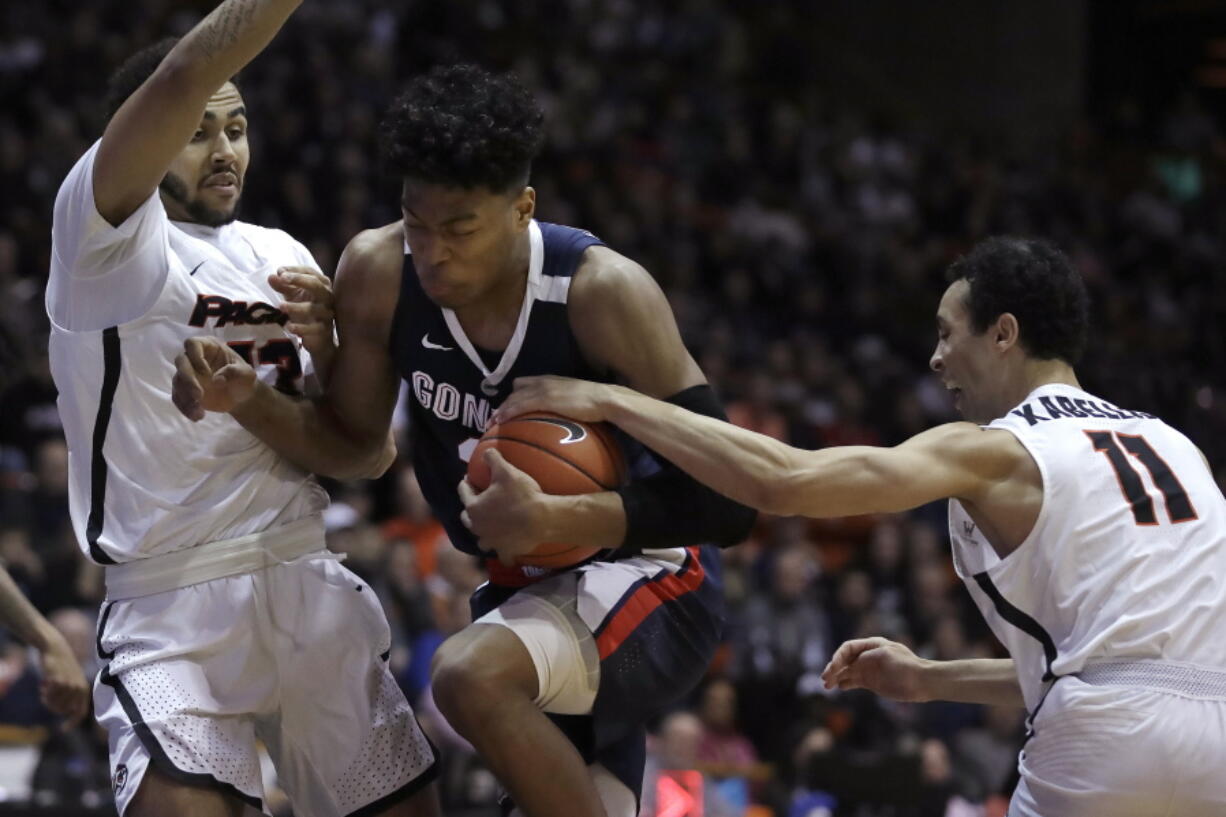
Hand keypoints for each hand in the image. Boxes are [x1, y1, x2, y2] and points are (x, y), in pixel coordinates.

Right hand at [38, 633, 89, 725]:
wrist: (56, 650)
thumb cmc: (62, 667)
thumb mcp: (71, 681)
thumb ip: (71, 697)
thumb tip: (68, 713)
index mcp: (84, 689)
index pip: (81, 712)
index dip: (73, 722)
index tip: (63, 730)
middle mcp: (79, 689)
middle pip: (63, 711)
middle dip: (53, 707)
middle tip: (46, 696)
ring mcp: (69, 685)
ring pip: (54, 705)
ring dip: (47, 699)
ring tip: (46, 688)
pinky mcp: (58, 682)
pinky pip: (48, 697)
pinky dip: (44, 694)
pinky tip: (43, 684)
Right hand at [173, 336, 257, 420]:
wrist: (241, 396)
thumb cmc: (243, 379)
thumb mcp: (246, 374)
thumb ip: (234, 372)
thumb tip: (216, 380)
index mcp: (208, 347)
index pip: (193, 344)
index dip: (196, 357)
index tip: (206, 372)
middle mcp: (194, 358)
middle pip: (181, 362)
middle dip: (187, 379)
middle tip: (198, 396)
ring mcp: (188, 374)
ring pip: (177, 381)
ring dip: (186, 397)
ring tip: (199, 412)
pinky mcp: (185, 390)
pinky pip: (178, 397)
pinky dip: (185, 407)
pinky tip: (197, 416)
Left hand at [269, 266, 334, 357]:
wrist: (319, 336)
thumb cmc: (306, 308)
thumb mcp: (293, 294)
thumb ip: (283, 285)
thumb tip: (271, 277)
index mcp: (321, 284)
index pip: (310, 272)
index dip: (295, 270)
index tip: (280, 272)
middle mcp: (327, 297)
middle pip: (316, 285)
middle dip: (300, 279)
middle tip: (282, 278)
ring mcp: (327, 313)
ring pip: (314, 309)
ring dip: (296, 307)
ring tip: (280, 306)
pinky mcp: (324, 329)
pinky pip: (314, 328)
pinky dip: (301, 328)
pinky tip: (289, 327)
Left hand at [457, 449, 551, 564]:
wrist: (541, 520)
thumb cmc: (521, 495)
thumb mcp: (506, 471)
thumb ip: (493, 458)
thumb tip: (486, 451)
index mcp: (474, 507)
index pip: (463, 491)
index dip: (466, 483)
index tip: (469, 478)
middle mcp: (477, 527)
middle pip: (467, 517)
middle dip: (471, 509)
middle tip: (480, 501)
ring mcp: (491, 542)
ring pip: (481, 539)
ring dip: (484, 532)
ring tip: (491, 526)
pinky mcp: (505, 551)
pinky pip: (502, 555)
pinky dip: (503, 552)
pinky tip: (507, 549)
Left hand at [492, 376, 616, 424]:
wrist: (603, 399)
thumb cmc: (594, 402)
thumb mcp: (575, 398)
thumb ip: (564, 402)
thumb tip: (562, 416)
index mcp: (549, 380)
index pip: (523, 384)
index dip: (512, 395)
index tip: (505, 408)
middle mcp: (543, 382)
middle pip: (515, 391)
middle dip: (503, 404)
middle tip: (494, 418)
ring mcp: (543, 389)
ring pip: (514, 398)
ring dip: (501, 410)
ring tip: (492, 422)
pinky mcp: (544, 399)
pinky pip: (520, 405)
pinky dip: (508, 412)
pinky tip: (501, 421)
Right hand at [820, 637, 929, 701]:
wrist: (922, 682)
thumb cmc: (906, 666)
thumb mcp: (885, 657)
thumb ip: (866, 658)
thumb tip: (852, 666)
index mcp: (872, 645)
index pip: (848, 648)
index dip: (838, 657)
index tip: (833, 668)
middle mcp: (868, 656)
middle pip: (845, 660)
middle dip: (833, 668)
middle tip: (825, 679)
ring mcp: (870, 669)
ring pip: (847, 672)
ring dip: (836, 677)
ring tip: (827, 686)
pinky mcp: (872, 682)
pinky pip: (854, 681)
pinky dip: (845, 683)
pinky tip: (838, 687)